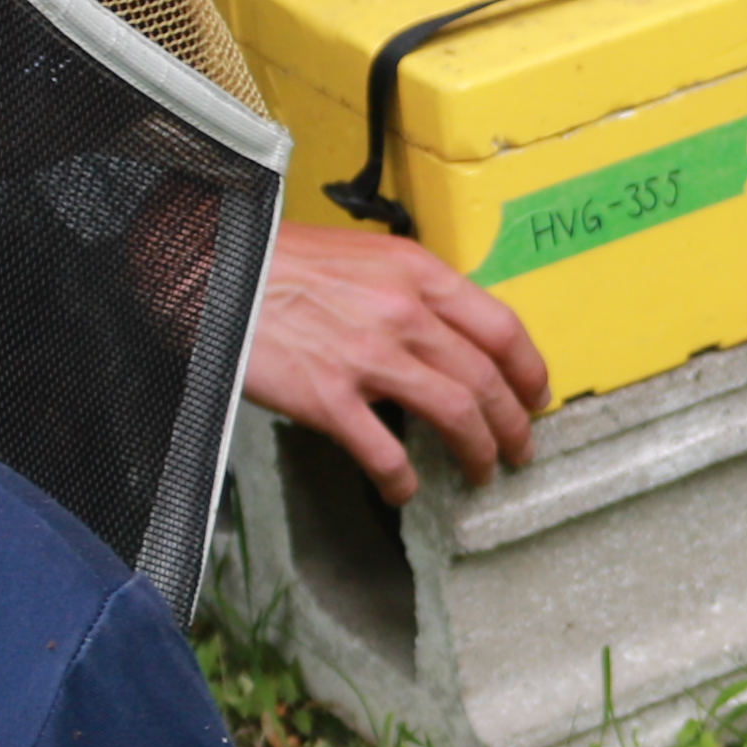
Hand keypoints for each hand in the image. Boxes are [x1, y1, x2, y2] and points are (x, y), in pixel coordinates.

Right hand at [243, 220, 551, 505]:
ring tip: (481, 471)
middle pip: (486, 378)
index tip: (535, 394)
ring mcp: (368, 357)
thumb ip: (407, 290)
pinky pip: (385, 453)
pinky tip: (405, 489)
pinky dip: (403, 479)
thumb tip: (443, 330)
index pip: (500, 326)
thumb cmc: (277, 261)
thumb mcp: (360, 257)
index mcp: (415, 273)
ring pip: (455, 414)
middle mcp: (403, 313)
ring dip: (478, 451)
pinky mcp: (328, 398)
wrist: (211, 269)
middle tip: (518, 447)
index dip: (529, 368)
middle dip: (512, 422)